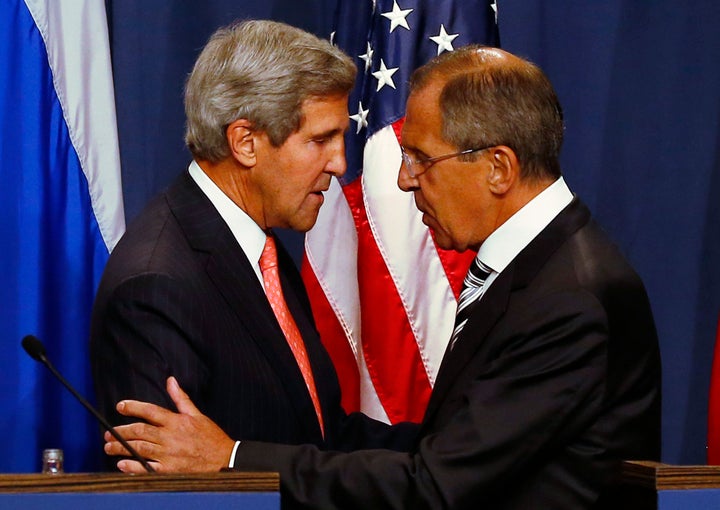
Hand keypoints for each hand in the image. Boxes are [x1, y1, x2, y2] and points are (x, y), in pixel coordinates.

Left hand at [104, 376, 235, 472]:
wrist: (224, 460)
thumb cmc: (211, 437)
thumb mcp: (197, 415)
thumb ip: (181, 399)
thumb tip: (171, 381)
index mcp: (177, 421)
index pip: (150, 410)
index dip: (133, 407)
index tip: (120, 406)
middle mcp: (170, 437)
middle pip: (140, 430)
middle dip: (121, 431)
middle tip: (108, 432)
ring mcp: (169, 454)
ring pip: (139, 448)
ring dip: (121, 447)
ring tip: (109, 447)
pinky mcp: (170, 470)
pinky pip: (146, 468)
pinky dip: (132, 467)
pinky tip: (122, 464)